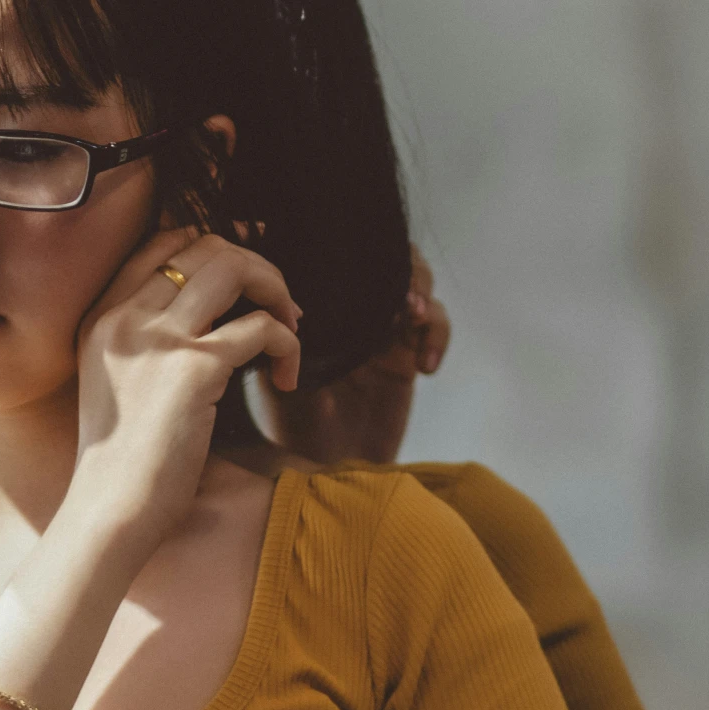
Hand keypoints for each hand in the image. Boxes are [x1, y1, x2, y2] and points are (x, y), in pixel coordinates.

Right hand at [71, 227, 301, 549]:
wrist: (110, 509)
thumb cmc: (120, 462)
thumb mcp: (113, 383)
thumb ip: (141, 343)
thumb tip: (208, 320)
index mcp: (101, 315)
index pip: (163, 242)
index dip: (215, 251)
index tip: (244, 284)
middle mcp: (125, 315)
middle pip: (206, 245)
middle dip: (256, 268)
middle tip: (279, 309)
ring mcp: (158, 338)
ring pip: (234, 267)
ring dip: (276, 291)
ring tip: (290, 329)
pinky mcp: (195, 368)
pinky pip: (262, 328)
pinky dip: (289, 345)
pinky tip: (285, 378)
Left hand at [259, 247, 448, 464]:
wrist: (324, 469)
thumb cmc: (290, 423)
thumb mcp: (271, 375)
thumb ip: (275, 338)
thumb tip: (279, 300)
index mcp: (316, 302)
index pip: (338, 252)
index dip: (345, 240)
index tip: (348, 246)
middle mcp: (348, 308)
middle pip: (382, 254)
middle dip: (392, 259)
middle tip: (391, 282)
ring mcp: (380, 329)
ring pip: (414, 280)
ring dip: (419, 288)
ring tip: (413, 312)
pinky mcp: (407, 354)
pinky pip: (434, 325)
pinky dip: (437, 333)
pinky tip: (425, 365)